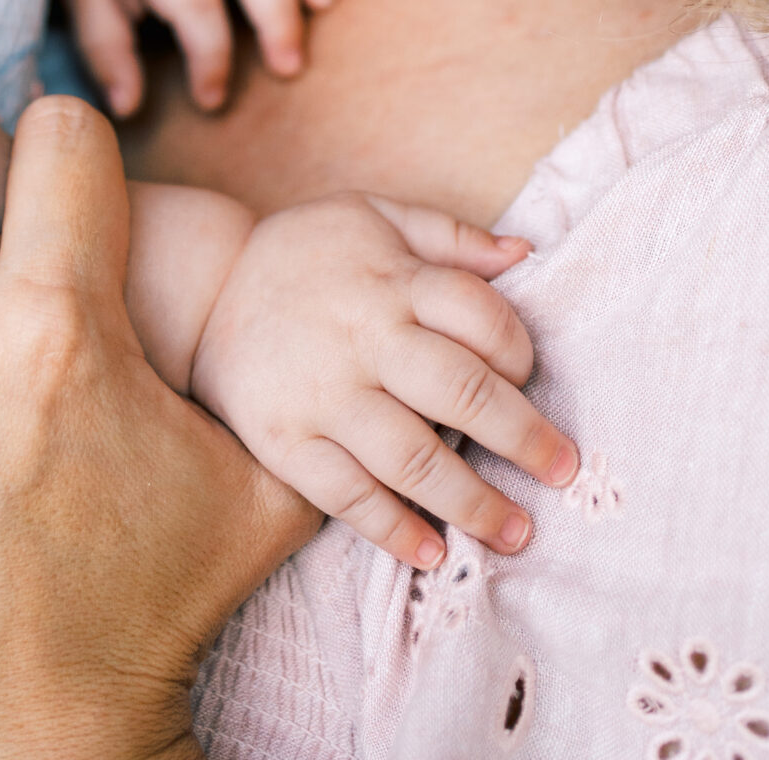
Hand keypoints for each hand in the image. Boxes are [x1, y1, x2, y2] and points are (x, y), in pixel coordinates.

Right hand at [190, 193, 578, 567]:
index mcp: (391, 278)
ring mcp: (322, 395)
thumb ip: (449, 235)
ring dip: (473, 502)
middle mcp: (362, 337)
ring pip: (412, 458)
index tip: (530, 378)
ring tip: (514, 532)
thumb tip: (525, 252)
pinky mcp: (285, 442)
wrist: (204, 290)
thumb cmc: (307, 254)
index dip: (519, 351)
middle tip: (564, 470)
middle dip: (523, 438)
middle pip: (461, 392)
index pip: (479, 316)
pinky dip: (393, 531)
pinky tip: (433, 551)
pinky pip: (347, 497)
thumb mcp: (373, 216)